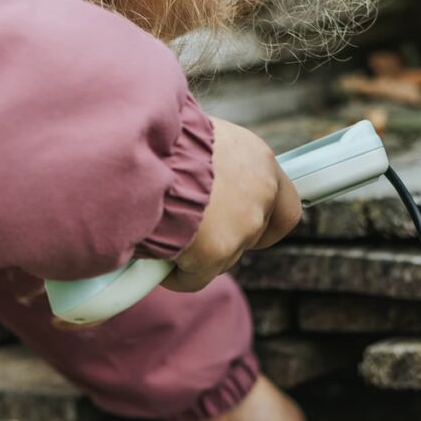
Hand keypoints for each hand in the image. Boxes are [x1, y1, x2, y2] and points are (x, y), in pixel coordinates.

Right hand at [162, 122, 299, 293]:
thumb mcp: (197, 141)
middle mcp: (260, 192)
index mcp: (258, 160)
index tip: (245, 225)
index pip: (286, 205)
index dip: (265, 221)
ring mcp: (242, 225)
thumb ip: (215, 165)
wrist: (134, 155)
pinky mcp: (216, 253)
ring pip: (223, 258)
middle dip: (223, 239)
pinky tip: (153, 254)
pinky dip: (174, 274)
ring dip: (197, 254)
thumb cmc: (157, 144)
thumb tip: (208, 183)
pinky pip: (193, 278)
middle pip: (252, 236)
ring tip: (163, 230)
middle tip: (191, 232)